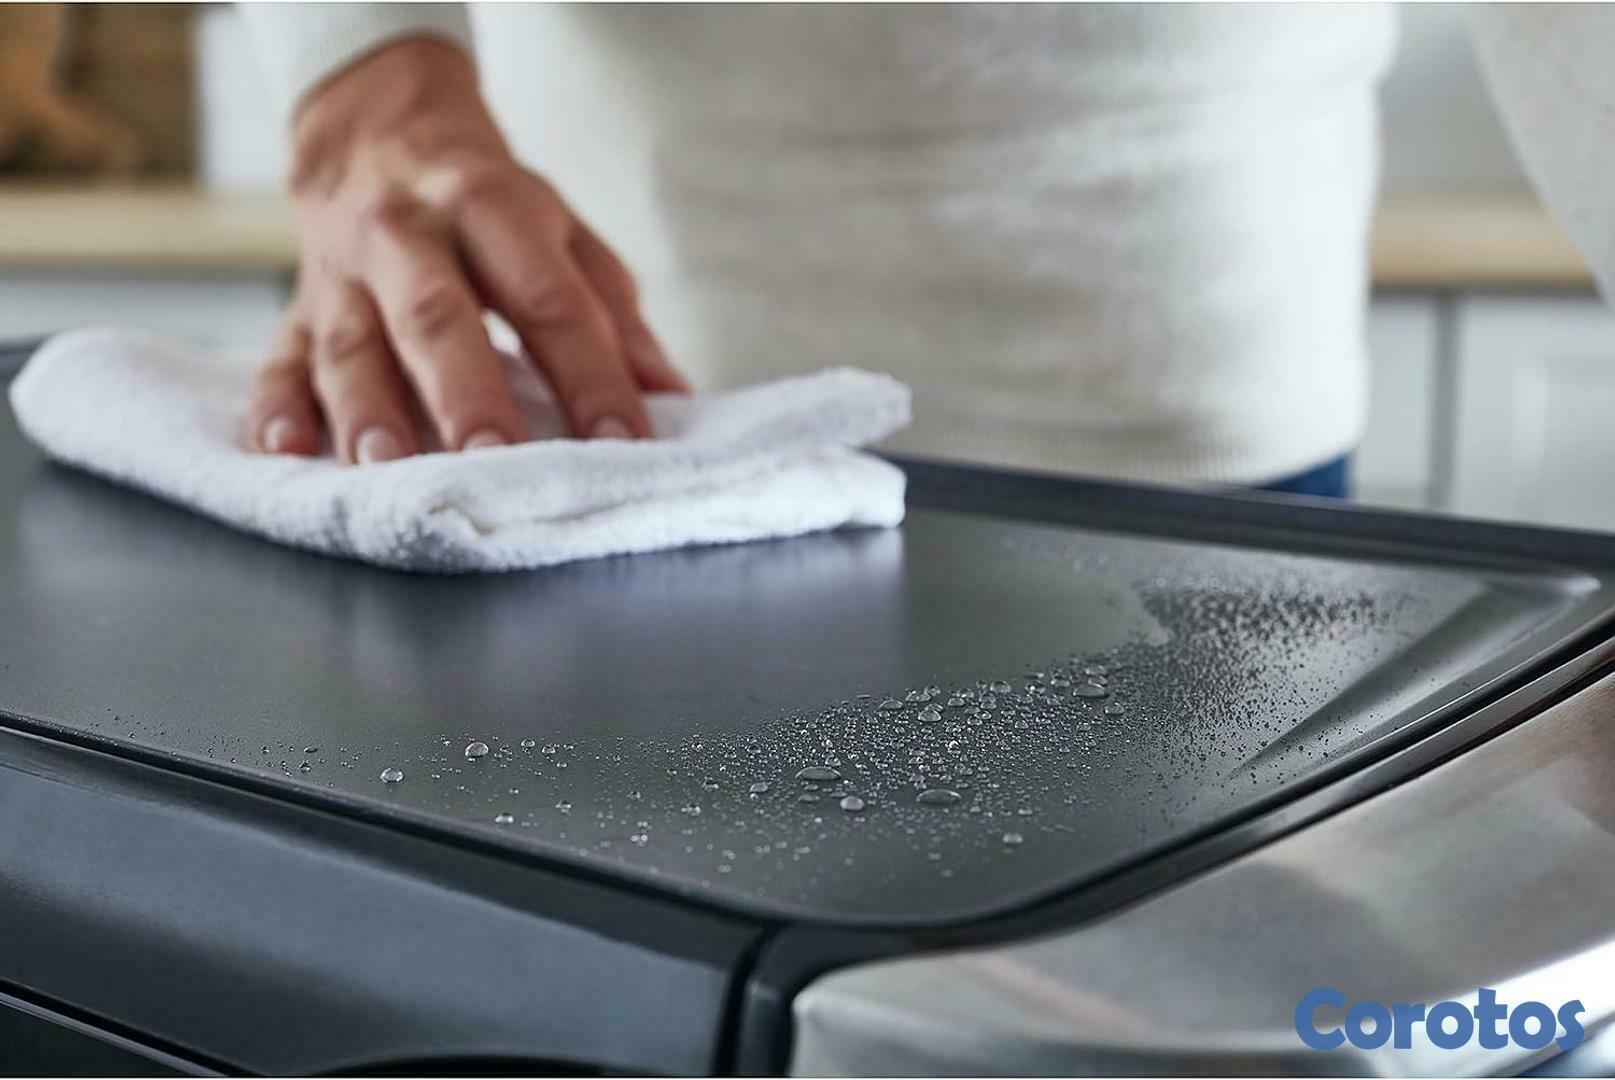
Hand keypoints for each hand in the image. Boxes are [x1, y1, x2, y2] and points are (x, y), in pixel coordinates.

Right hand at [247, 37, 686, 463]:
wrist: (375, 132)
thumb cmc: (489, 206)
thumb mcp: (564, 235)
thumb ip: (614, 315)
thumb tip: (672, 395)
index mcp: (492, 209)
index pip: (549, 299)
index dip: (590, 374)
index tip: (623, 441)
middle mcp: (409, 235)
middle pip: (437, 318)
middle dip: (466, 394)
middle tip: (493, 460)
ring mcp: (344, 275)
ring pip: (351, 345)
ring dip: (367, 411)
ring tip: (385, 468)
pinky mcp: (298, 309)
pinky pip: (279, 359)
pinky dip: (275, 407)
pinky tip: (284, 451)